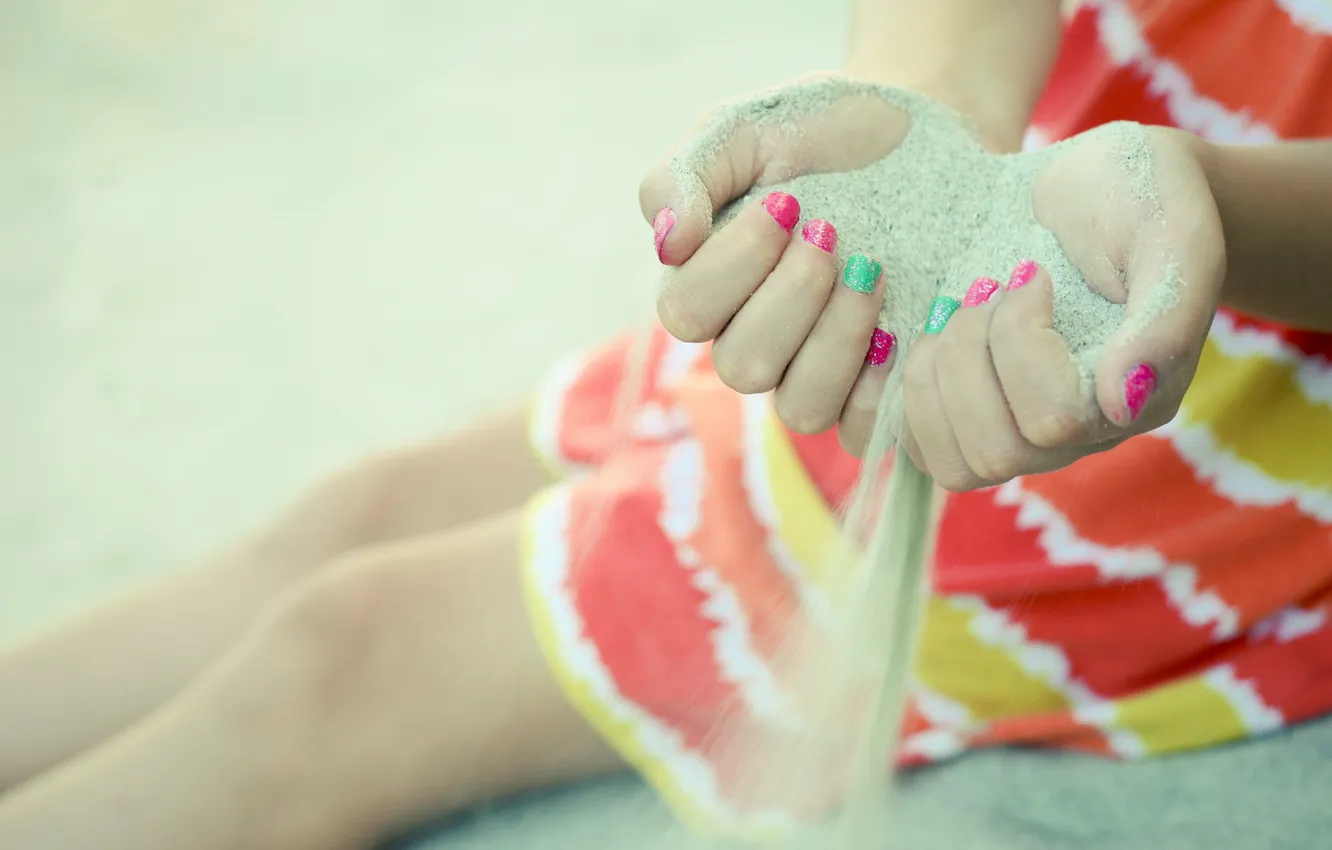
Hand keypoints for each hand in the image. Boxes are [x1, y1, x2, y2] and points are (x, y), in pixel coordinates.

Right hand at [640, 74, 1015, 447]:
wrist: (917, 131)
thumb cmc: (818, 129)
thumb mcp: (742, 129)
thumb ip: (685, 177)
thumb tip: (669, 245)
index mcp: (708, 284)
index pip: (687, 314)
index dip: (733, 266)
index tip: (787, 202)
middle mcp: (755, 339)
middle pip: (743, 367)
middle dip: (792, 296)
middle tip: (831, 232)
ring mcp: (816, 369)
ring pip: (801, 407)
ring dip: (836, 340)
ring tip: (870, 269)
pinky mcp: (876, 385)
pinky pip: (862, 428)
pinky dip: (880, 384)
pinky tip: (898, 322)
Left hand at [900, 126, 1225, 490]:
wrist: (1095, 182)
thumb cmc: (1142, 199)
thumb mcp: (1174, 238)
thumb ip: (1168, 319)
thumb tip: (1123, 403)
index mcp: (1133, 401)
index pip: (1054, 419)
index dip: (1020, 343)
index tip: (1027, 272)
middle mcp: (1079, 435)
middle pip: (995, 453)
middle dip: (968, 357)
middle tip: (982, 290)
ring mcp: (1020, 433)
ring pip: (950, 464)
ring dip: (931, 376)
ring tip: (952, 313)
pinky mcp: (969, 418)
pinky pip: (918, 448)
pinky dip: (902, 390)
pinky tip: (926, 332)